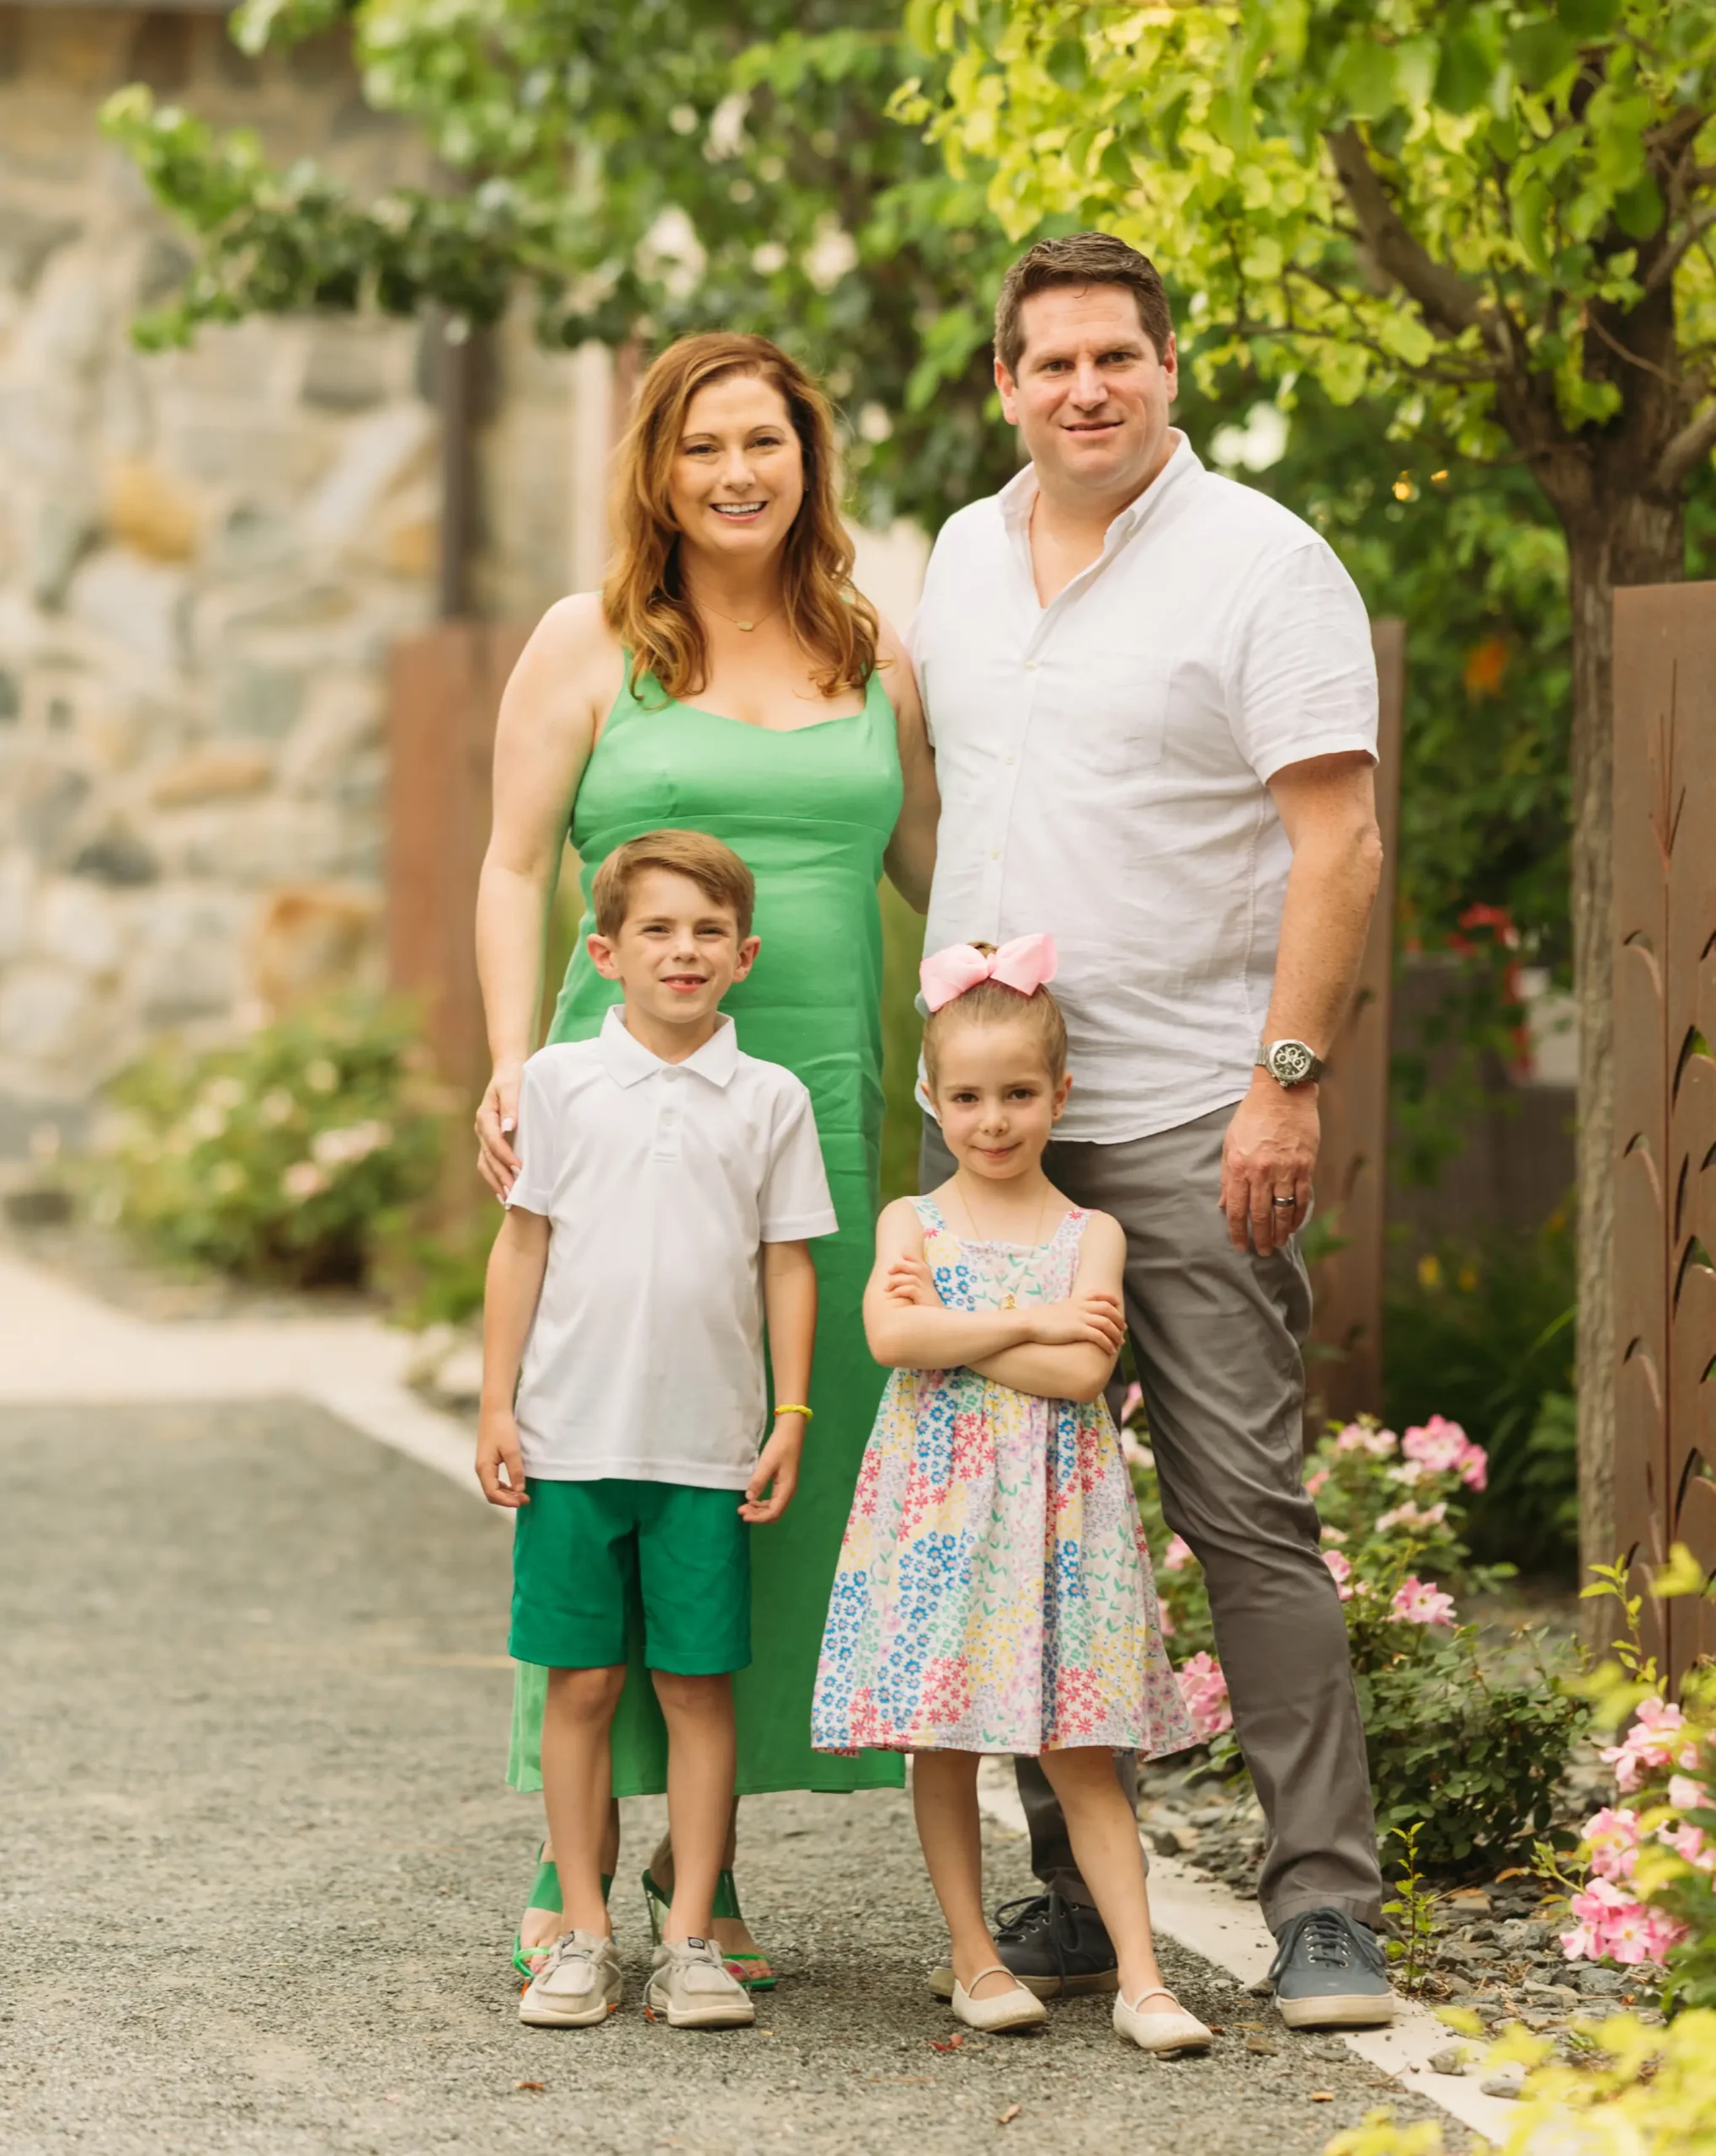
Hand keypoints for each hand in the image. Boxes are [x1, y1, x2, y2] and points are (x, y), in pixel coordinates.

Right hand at [475, 1061, 522, 1199]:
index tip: (520, 1169)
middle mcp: (481, 1129)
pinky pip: (488, 1164)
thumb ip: (511, 1105)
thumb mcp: (512, 1087)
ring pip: (486, 1164)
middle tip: (514, 1194)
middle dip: (501, 1176)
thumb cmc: (514, 1079)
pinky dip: (494, 1178)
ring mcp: (483, 1137)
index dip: (506, 1156)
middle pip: (489, 1157)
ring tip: (508, 1201)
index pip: (494, 1141)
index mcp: (486, 1116)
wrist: (508, 1074)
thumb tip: (509, 1127)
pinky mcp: (489, 1142)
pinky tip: (503, 1193)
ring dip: (496, 1182)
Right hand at [475, 1404, 529, 1507]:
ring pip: (493, 1487)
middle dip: (508, 1499)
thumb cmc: (502, 1428)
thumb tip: (519, 1490)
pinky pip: (494, 1480)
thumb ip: (515, 1471)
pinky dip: (504, 1486)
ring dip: (507, 1493)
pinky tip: (515, 1485)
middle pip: (491, 1493)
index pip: (493, 1493)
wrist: (495, 1410)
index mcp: (484, 1468)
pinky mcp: (488, 1460)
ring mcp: (484, 1465)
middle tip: (526, 1499)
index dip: (507, 1501)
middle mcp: (481, 1469)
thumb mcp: (512, 1450)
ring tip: (522, 1495)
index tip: (522, 1501)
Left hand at [739, 1417, 803, 1523]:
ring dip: (759, 1510)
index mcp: (786, 1489)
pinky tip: (752, 1498)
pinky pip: (772, 1500)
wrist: (790, 1433)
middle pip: (774, 1513)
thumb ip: (758, 1481)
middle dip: (757, 1515)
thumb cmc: (779, 1447)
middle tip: (741, 1510)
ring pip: (773, 1507)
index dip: (758, 1517)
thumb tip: (749, 1498)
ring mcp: (786, 1488)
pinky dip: (762, 1503)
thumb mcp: (767, 1463)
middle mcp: (788, 1492)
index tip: (743, 1515)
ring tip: (744, 1506)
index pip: (773, 1512)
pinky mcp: (783, 1483)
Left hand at [884, 1255, 940, 1306]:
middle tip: (889, 1271)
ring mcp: (926, 1291)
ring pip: (912, 1278)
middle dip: (900, 1266)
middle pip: (917, 1267)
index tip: (901, 1256)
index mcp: (927, 1279)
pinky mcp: (923, 1300)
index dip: (911, 1257)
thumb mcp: (917, 1293)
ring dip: (896, 1281)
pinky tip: (894, 1294)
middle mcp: (928, 1283)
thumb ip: (907, 1283)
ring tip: (887, 1289)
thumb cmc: (922, 1308)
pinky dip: (900, 1290)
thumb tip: (892, 1275)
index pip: (920, 1263)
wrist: (934, 1323)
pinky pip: (911, 1290)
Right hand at [1028, 1292, 1124, 1354]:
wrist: (1030, 1323)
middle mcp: (1080, 1307)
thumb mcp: (1057, 1310)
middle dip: (1118, 1319)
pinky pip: (1099, 1336)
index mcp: (1075, 1300)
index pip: (1098, 1294)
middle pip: (1107, 1309)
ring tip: (1120, 1343)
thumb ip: (1068, 1311)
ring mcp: (1080, 1318)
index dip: (1110, 1298)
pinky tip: (1110, 1350)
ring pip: (1107, 1323)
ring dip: (1116, 1334)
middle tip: (1123, 1329)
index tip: (1117, 1304)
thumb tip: (1071, 1318)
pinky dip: (1108, 1343)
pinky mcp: (1078, 1330)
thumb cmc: (1040, 1320)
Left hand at [1220, 1071, 1318, 1255]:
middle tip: (1262, 1252)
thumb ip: (1228, 1176)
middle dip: (1260, 1237)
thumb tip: (1224, 1204)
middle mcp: (1262, 1171)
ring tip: (1279, 1243)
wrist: (1282, 1092)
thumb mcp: (1230, 1143)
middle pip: (1260, 1215)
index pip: (1237, 1209)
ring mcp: (1286, 1169)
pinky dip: (1298, 1215)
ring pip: (1283, 1211)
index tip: (1239, 1245)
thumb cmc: (1252, 1116)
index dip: (1237, 1231)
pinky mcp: (1305, 1166)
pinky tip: (1295, 1225)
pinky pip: (1302, 1198)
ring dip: (1281, 1231)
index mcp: (1239, 1166)